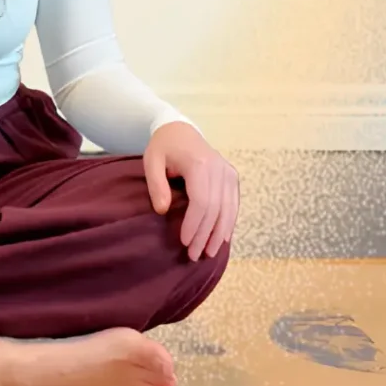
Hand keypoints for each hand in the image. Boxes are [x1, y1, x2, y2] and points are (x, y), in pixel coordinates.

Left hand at [143, 122, 238, 260]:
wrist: (180, 130)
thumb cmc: (163, 147)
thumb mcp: (151, 161)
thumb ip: (156, 185)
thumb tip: (163, 211)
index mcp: (200, 164)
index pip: (202, 201)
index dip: (195, 225)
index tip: (185, 242)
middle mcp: (219, 168)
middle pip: (216, 209)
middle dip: (205, 235)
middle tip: (195, 255)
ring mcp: (228, 172)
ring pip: (228, 209)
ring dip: (219, 234)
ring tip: (209, 253)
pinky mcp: (231, 176)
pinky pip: (233, 203)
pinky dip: (228, 222)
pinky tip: (222, 238)